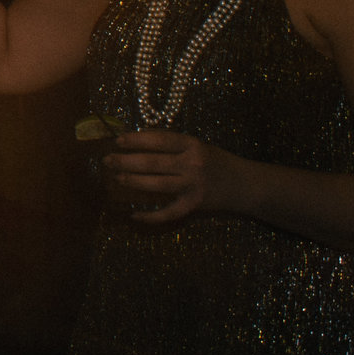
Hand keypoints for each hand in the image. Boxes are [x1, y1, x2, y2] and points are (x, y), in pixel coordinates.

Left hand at [109, 130, 240, 221]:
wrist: (246, 185)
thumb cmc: (216, 161)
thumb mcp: (197, 146)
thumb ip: (172, 144)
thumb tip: (136, 138)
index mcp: (192, 145)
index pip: (158, 139)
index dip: (136, 139)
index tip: (117, 140)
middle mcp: (192, 164)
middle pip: (152, 162)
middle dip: (126, 161)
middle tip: (107, 160)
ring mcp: (193, 186)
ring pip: (156, 185)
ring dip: (132, 182)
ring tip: (116, 178)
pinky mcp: (195, 206)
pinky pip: (168, 212)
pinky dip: (150, 215)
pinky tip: (133, 214)